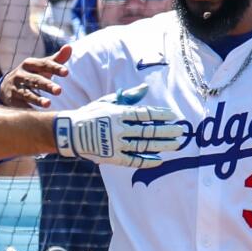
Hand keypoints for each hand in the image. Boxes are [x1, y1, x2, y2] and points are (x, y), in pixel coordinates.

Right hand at [0, 44, 69, 107]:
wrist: (7, 86)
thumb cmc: (32, 74)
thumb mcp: (41, 66)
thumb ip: (56, 59)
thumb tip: (69, 47)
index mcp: (30, 63)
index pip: (44, 64)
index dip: (55, 68)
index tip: (66, 73)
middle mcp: (20, 74)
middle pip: (35, 79)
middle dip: (47, 85)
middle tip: (59, 91)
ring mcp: (15, 87)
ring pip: (27, 93)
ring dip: (37, 99)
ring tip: (48, 104)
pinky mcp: (11, 100)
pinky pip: (20, 105)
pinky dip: (28, 110)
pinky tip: (37, 115)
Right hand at [54, 84, 184, 167]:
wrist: (70, 132)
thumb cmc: (90, 113)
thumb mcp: (107, 101)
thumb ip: (128, 97)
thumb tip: (145, 89)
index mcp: (118, 113)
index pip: (145, 113)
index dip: (160, 114)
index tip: (174, 116)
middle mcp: (119, 128)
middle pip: (148, 130)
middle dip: (167, 131)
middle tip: (181, 132)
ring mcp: (116, 144)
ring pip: (144, 145)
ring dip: (162, 145)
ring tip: (176, 145)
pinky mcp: (112, 157)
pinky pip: (133, 160)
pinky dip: (146, 161)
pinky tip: (159, 160)